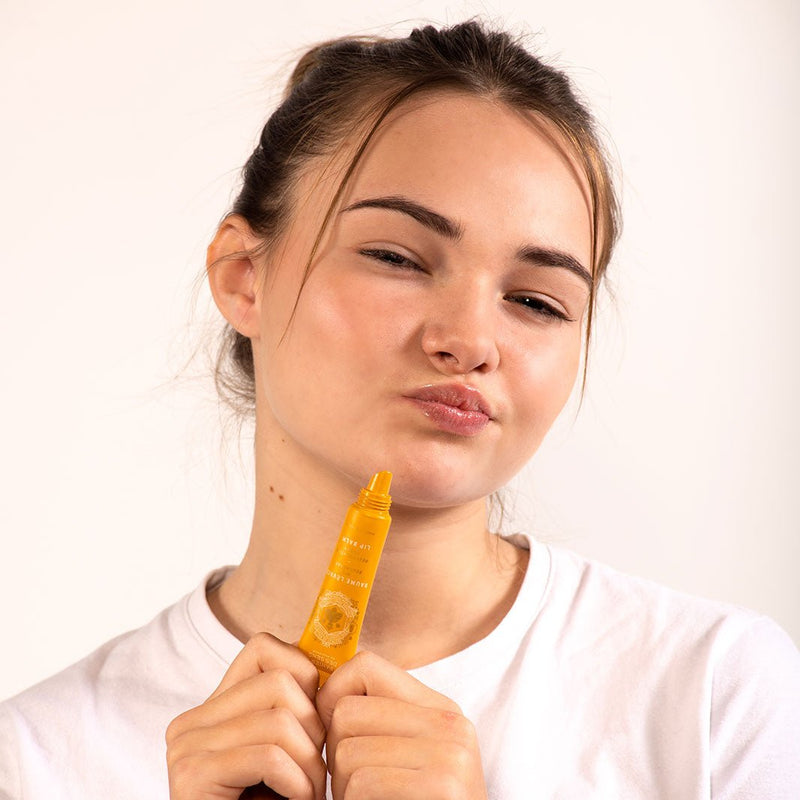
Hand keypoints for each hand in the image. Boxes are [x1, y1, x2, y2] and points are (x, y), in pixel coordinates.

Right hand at [166, 632, 326, 799]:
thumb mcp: (290, 749)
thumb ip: (297, 707)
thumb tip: (336, 659)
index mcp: (214, 708)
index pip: (265, 647)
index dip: (306, 674)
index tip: (318, 718)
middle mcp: (191, 722)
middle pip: (280, 680)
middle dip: (314, 726)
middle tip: (314, 770)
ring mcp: (186, 747)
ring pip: (280, 717)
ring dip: (310, 764)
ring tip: (307, 794)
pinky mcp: (191, 777)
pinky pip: (270, 755)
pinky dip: (297, 783)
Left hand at [317, 651, 487, 799]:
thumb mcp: (407, 755)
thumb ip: (378, 719)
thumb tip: (317, 687)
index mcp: (440, 708)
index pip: (364, 665)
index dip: (333, 697)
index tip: (333, 732)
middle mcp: (450, 723)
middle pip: (346, 713)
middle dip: (336, 754)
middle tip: (357, 787)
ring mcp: (451, 754)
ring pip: (346, 752)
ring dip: (343, 790)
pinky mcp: (443, 786)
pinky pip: (362, 784)